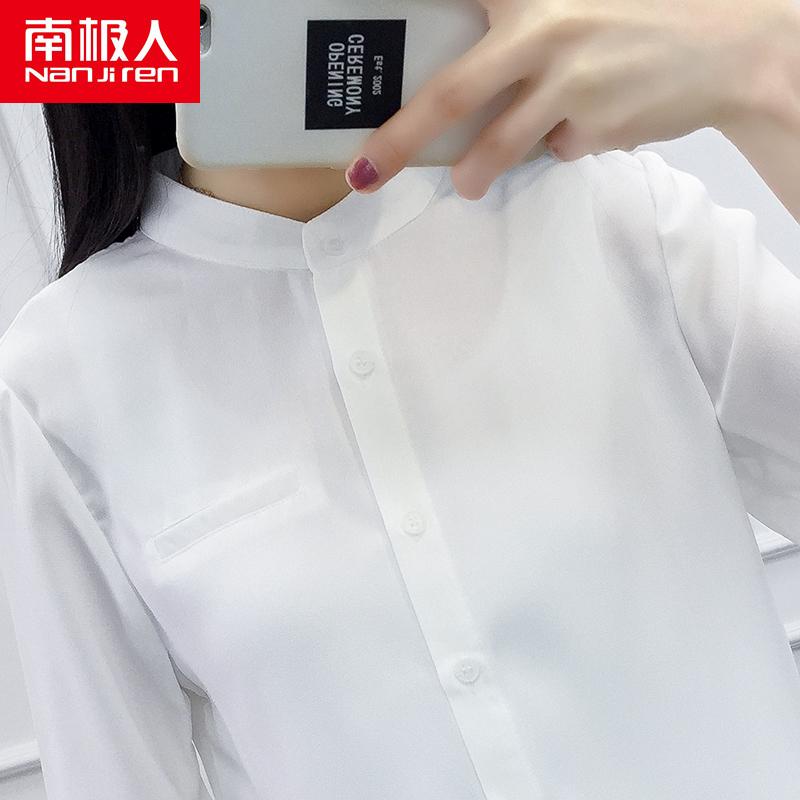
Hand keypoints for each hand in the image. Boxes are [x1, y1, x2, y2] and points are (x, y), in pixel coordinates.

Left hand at [345, 0, 791, 198]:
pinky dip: (553, 146)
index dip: (405, 27)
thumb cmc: (635, 22)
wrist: (727, 50)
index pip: (452, 3)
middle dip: (401, 139)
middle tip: (367, 173)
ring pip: (497, 143)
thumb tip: (460, 93)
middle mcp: (545, 30)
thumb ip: (516, 33)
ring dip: (475, 171)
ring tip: (468, 184)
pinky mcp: (594, 125)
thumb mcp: (572, 7)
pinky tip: (583, 122)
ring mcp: (570, 82)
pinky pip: (550, 150)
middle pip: (452, 93)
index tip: (357, 61)